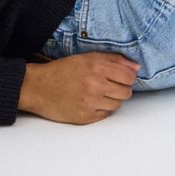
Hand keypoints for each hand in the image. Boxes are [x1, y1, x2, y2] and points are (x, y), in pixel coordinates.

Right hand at [18, 52, 139, 124]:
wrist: (39, 87)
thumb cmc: (63, 70)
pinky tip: (91, 101)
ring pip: (117, 105)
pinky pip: (105, 115)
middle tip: (110, 85)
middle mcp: (95, 85)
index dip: (128, 76)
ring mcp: (90, 103)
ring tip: (99, 93)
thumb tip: (136, 67)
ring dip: (112, 99)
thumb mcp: (88, 58)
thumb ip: (114, 60)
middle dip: (121, 88)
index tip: (122, 76)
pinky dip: (101, 109)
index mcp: (97, 67)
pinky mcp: (85, 118)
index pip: (129, 76)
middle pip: (126, 92)